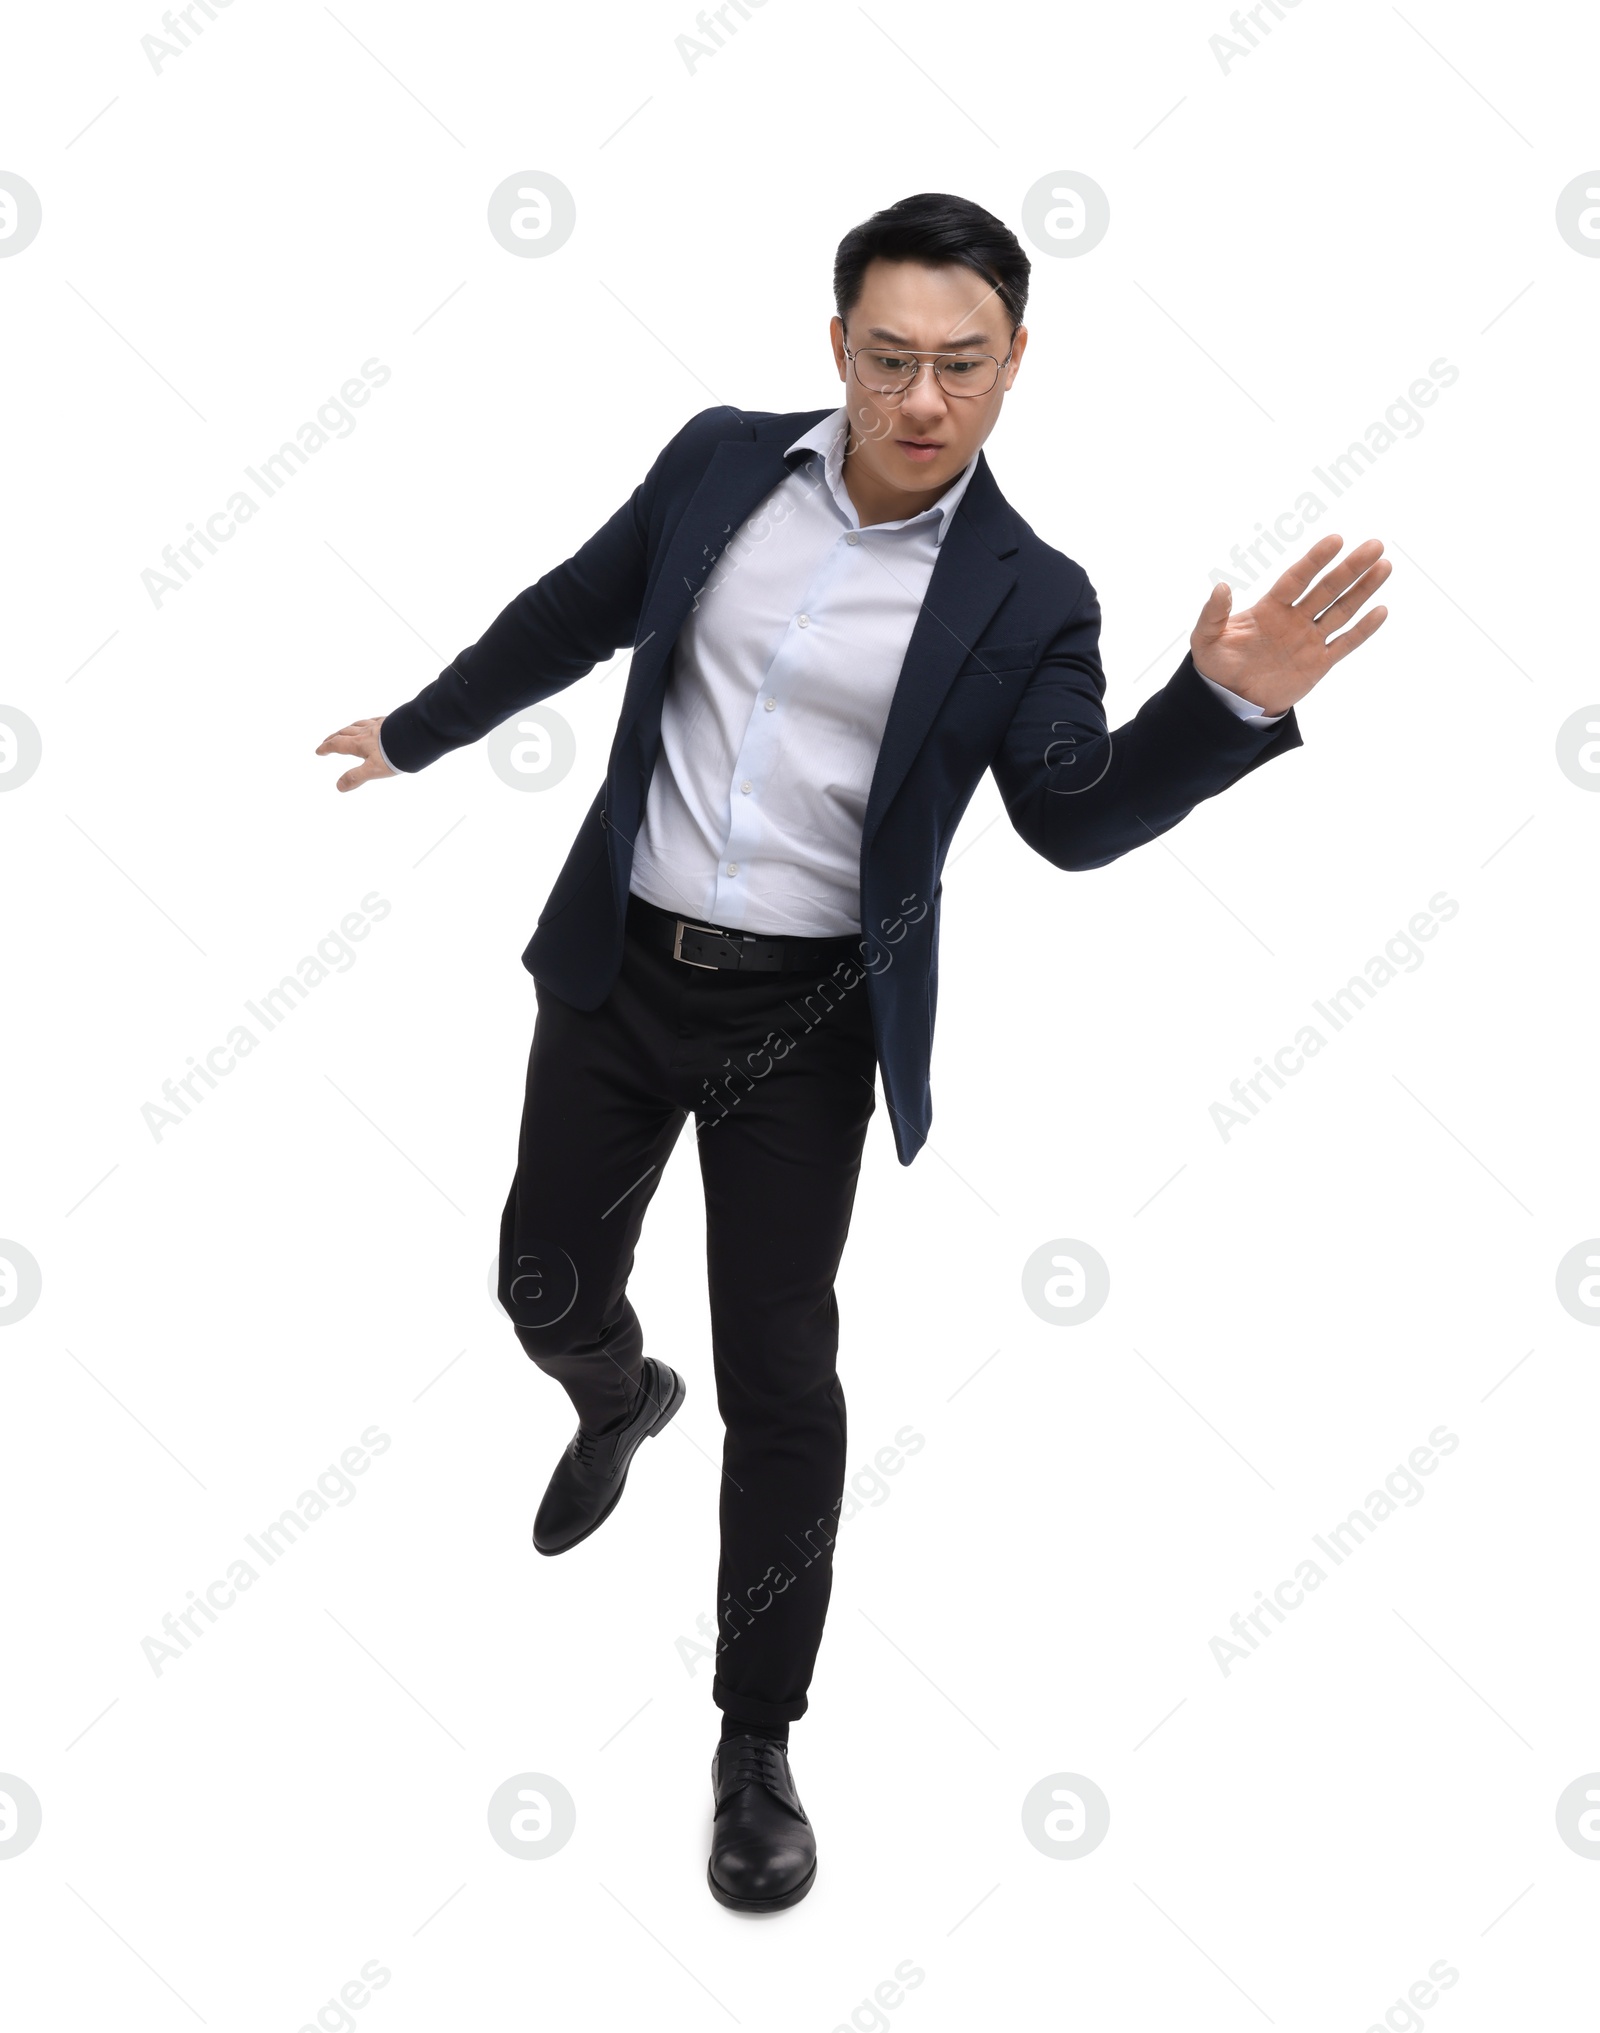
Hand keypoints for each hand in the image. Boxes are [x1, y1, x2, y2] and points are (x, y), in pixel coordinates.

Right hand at [316, 716, 397, 792]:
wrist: (417, 736)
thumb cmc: (395, 754)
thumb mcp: (374, 769)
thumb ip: (356, 777)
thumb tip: (339, 786)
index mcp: (360, 744)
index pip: (338, 745)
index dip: (326, 748)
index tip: (318, 751)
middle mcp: (366, 732)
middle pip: (345, 733)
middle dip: (334, 737)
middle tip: (326, 741)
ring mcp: (378, 726)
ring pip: (358, 725)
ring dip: (348, 728)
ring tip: (345, 731)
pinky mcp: (390, 722)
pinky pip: (373, 720)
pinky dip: (366, 722)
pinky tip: (371, 723)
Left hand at [1189, 535, 1391, 715]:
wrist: (1230, 700)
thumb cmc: (1216, 665)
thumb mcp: (1206, 639)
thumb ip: (1213, 614)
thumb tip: (1221, 587)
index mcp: (1270, 608)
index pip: (1297, 579)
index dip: (1315, 560)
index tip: (1336, 540)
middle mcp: (1294, 619)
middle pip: (1327, 589)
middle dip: (1350, 568)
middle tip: (1374, 545)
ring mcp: (1309, 640)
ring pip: (1341, 611)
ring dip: (1363, 590)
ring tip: (1384, 567)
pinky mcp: (1318, 664)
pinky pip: (1344, 644)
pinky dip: (1363, 630)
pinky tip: (1381, 611)